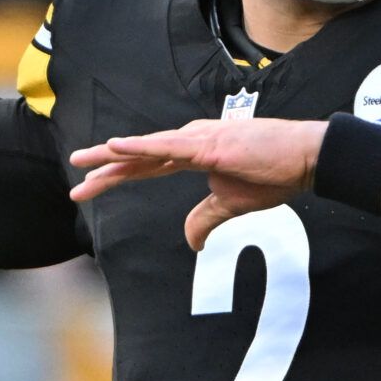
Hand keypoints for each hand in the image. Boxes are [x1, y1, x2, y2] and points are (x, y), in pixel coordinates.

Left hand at [68, 118, 326, 249]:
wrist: (306, 159)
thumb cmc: (275, 174)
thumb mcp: (233, 204)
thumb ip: (206, 218)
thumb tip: (191, 241)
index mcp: (194, 153)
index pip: (147, 165)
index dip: (118, 175)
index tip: (89, 186)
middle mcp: (191, 140)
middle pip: (139, 156)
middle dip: (105, 168)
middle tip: (75, 177)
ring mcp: (198, 139)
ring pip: (145, 148)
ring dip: (112, 155)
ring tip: (82, 161)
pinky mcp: (208, 144)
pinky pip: (166, 146)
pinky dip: (139, 146)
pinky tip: (116, 146)